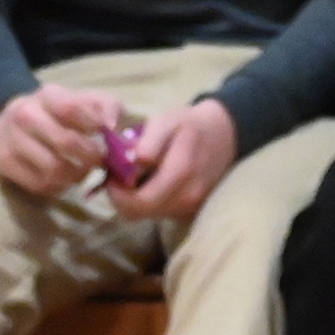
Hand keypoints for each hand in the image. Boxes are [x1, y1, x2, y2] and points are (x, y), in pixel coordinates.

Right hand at [0, 84, 123, 196]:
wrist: (7, 119)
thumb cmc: (53, 112)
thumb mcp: (77, 99)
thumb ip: (102, 105)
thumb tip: (113, 125)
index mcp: (46, 95)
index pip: (71, 108)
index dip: (93, 125)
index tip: (108, 137)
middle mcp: (25, 115)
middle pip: (65, 142)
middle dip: (90, 156)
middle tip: (101, 161)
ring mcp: (11, 140)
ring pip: (53, 169)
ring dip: (75, 176)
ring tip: (83, 171)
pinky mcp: (4, 163)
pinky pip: (39, 185)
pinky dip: (58, 187)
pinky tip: (63, 178)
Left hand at [108, 98, 237, 221]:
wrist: (223, 136)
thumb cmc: (190, 125)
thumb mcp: (168, 120)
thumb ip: (149, 141)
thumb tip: (134, 161)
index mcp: (181, 173)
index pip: (140, 202)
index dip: (118, 193)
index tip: (111, 175)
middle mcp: (187, 199)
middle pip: (140, 213)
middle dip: (122, 197)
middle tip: (117, 176)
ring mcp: (189, 209)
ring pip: (148, 215)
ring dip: (134, 200)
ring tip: (134, 176)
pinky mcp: (189, 213)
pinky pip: (160, 213)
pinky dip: (148, 201)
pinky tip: (150, 182)